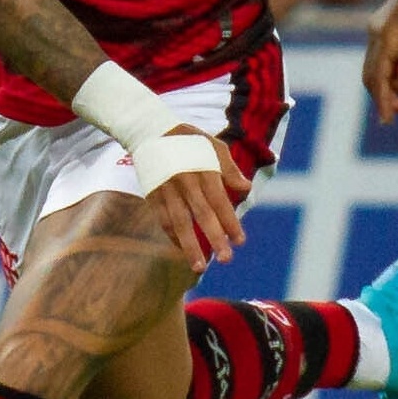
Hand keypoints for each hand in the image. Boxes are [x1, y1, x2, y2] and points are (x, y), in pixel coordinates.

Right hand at [145, 127, 248, 269]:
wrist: (151, 131)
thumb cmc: (189, 140)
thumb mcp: (214, 146)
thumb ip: (229, 169)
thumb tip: (246, 188)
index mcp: (204, 170)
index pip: (220, 201)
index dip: (230, 222)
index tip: (240, 240)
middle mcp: (185, 182)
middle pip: (201, 215)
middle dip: (214, 238)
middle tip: (227, 259)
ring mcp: (167, 190)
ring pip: (179, 223)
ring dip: (190, 246)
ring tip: (200, 267)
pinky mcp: (153, 195)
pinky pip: (164, 220)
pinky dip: (173, 237)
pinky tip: (182, 250)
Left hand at [364, 0, 397, 124]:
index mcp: (390, 36)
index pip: (383, 74)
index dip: (396, 96)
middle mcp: (378, 36)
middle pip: (378, 82)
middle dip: (396, 101)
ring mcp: (379, 35)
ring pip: (382, 81)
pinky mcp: (387, 35)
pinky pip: (380, 74)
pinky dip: (384, 96)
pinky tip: (389, 114)